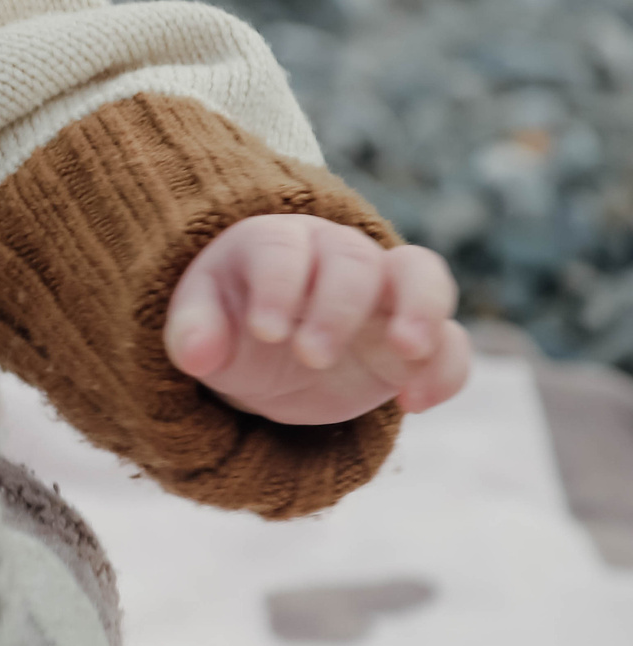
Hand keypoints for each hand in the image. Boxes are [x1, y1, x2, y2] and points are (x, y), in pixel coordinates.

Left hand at [164, 214, 470, 426]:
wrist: (268, 346)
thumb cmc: (230, 321)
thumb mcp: (200, 323)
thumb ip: (193, 331)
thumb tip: (194, 355)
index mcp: (277, 243)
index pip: (283, 249)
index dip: (279, 287)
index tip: (266, 333)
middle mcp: (336, 255)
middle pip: (354, 260)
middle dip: (337, 308)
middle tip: (311, 357)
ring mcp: (383, 293)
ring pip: (423, 274)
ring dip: (422, 309)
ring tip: (408, 352)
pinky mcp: (414, 338)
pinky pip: (451, 342)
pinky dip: (444, 369)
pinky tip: (414, 402)